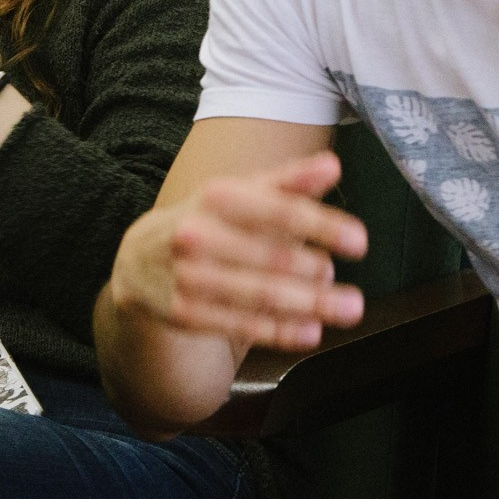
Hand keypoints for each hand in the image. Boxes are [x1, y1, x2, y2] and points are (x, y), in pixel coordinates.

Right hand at [108, 152, 367, 350]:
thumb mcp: (241, 193)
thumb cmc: (207, 219)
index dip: (321, 225)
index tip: (359, 242)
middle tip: (355, 296)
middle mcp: (197, 234)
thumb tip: (332, 166)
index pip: (277, 210)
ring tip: (346, 310)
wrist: (139, 259)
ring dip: (307, 306)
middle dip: (316, 275)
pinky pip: (239, 325)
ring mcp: (188, 276)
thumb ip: (289, 182)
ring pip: (257, 295)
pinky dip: (278, 331)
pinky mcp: (184, 312)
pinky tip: (310, 332)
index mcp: (216, 196)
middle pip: (270, 258)